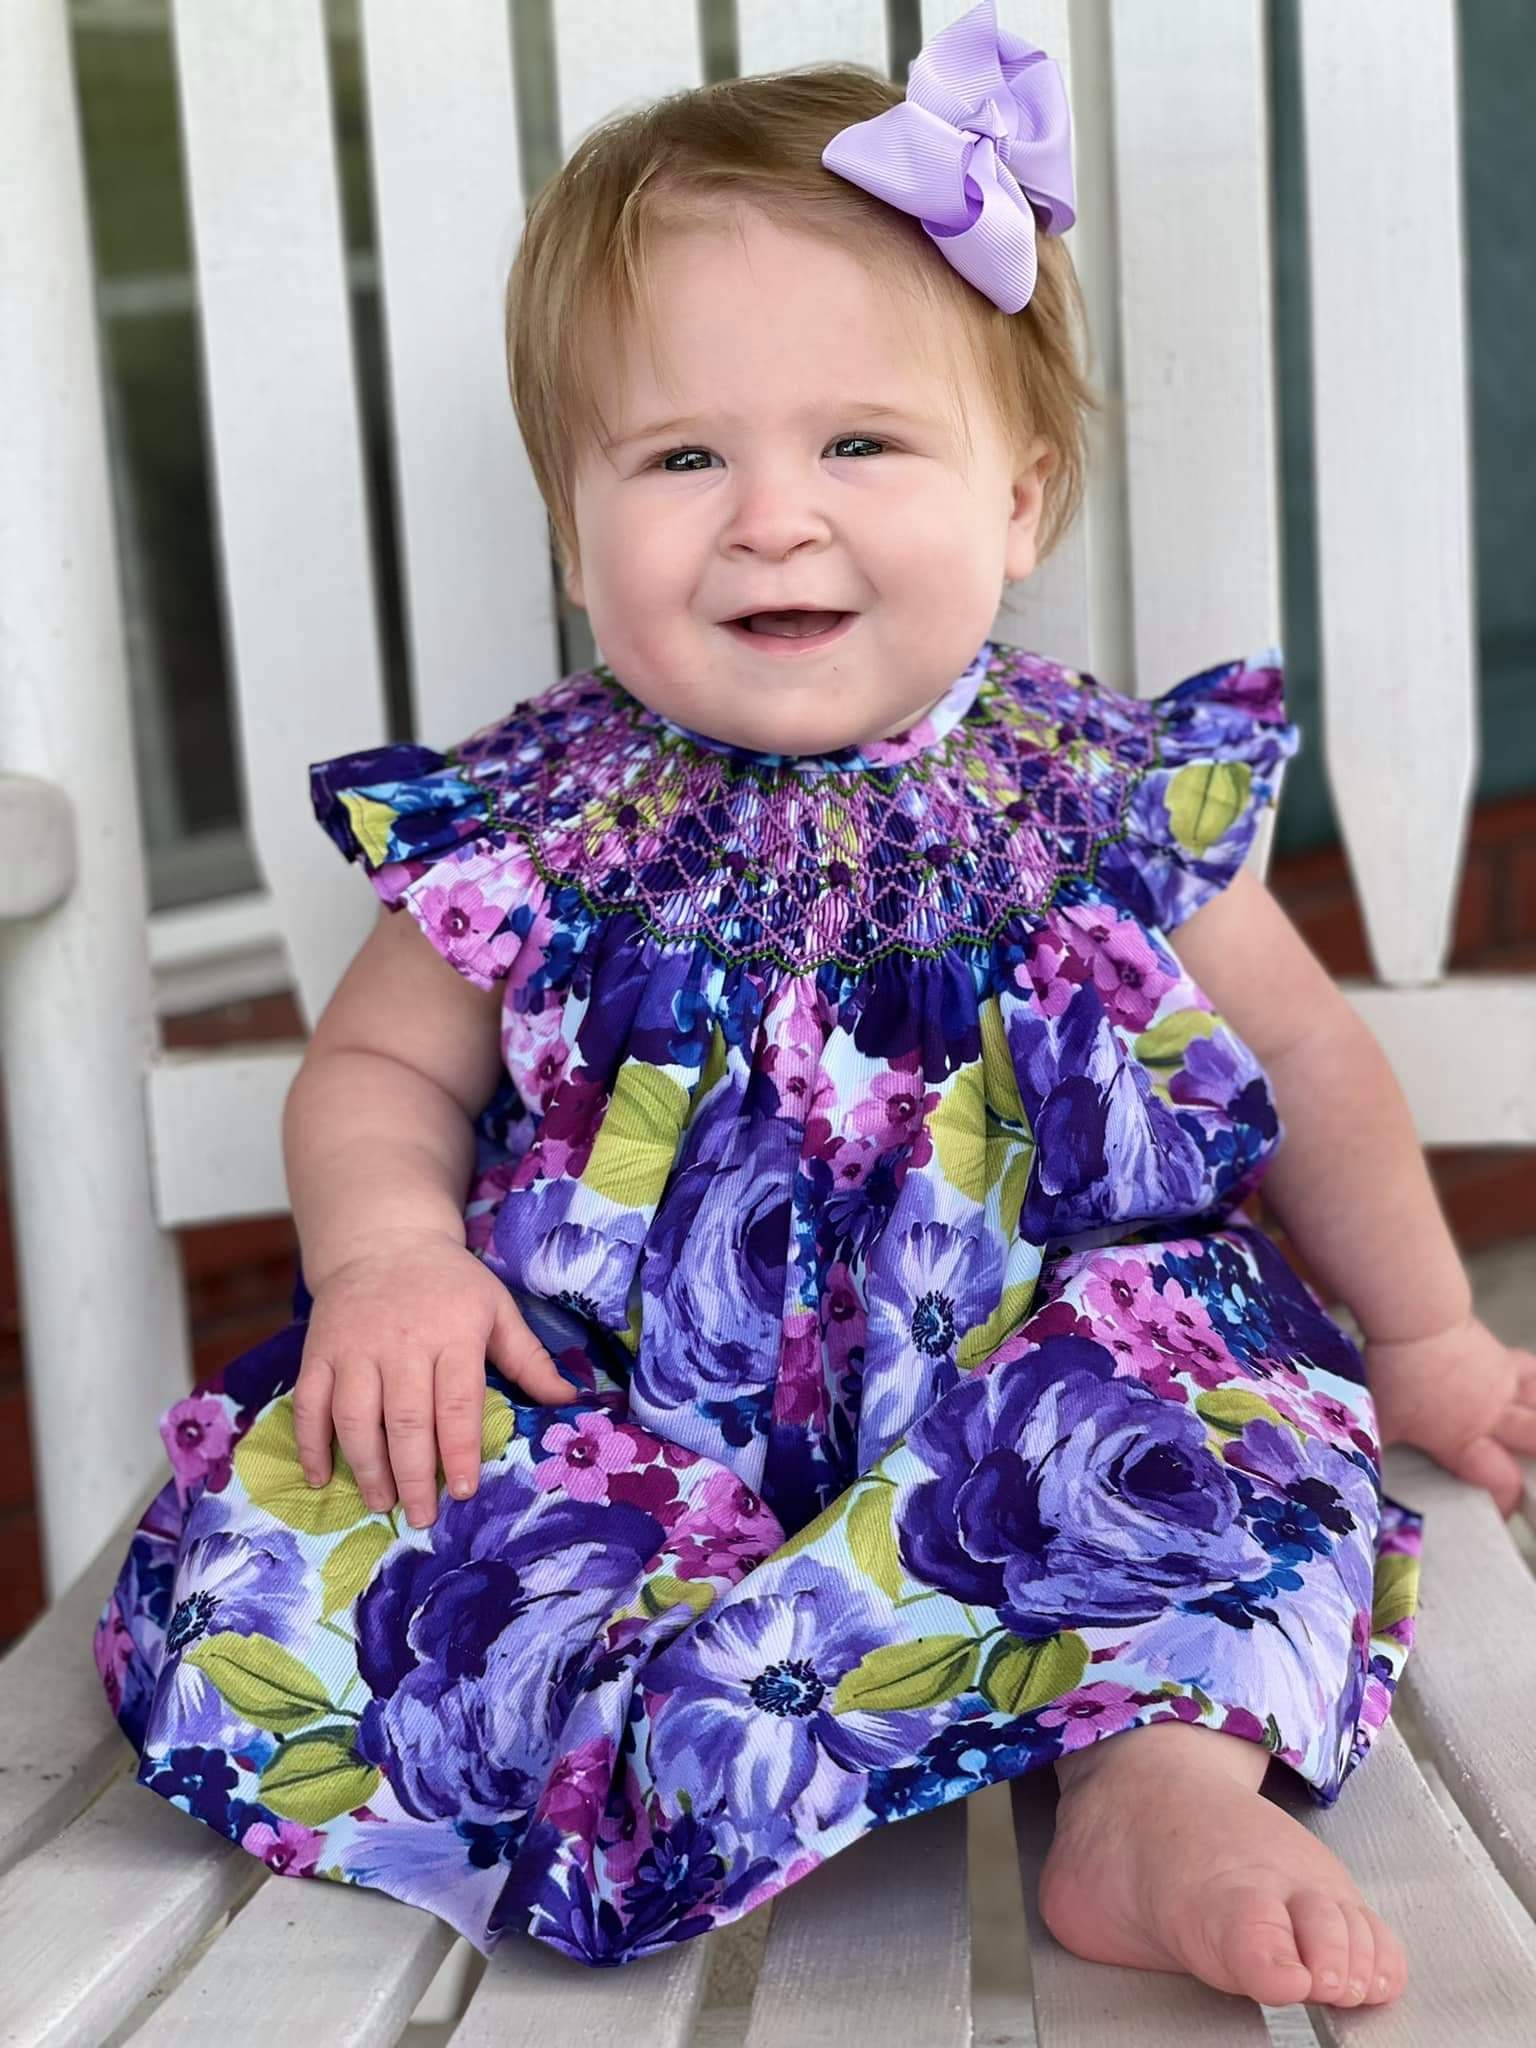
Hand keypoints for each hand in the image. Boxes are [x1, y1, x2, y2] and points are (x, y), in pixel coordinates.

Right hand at [293, 1231, 575, 1528]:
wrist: (384, 1239)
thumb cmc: (450, 1283)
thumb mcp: (496, 1308)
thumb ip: (529, 1359)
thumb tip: (569, 1401)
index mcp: (452, 1333)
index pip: (456, 1402)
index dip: (458, 1450)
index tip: (462, 1491)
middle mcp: (401, 1343)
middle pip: (405, 1419)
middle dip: (413, 1474)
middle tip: (421, 1516)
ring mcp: (354, 1348)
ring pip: (355, 1417)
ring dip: (366, 1467)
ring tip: (382, 1502)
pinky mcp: (319, 1352)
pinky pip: (309, 1404)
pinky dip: (311, 1444)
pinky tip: (322, 1477)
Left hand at [1366, 1310, 1535, 1517]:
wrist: (1416, 1318)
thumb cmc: (1393, 1373)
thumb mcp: (1377, 1419)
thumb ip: (1373, 1447)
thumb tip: (1357, 1474)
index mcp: (1463, 1439)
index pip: (1500, 1481)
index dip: (1504, 1501)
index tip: (1498, 1511)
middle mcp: (1492, 1415)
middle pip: (1534, 1442)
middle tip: (1531, 1477)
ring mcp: (1501, 1382)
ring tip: (1532, 1431)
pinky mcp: (1499, 1353)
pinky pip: (1529, 1368)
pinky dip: (1533, 1380)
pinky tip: (1527, 1385)